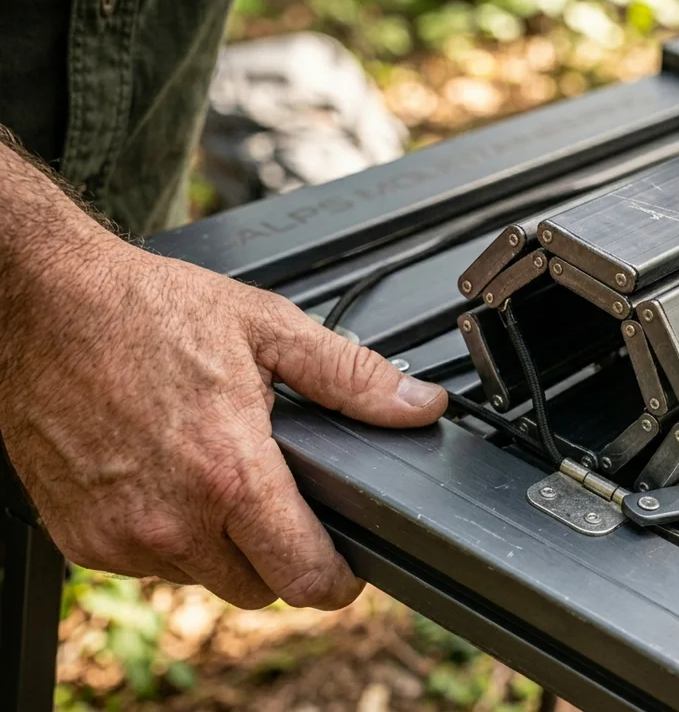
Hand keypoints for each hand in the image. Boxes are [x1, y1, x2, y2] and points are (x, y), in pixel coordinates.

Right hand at [0, 211, 447, 609]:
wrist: (42, 305)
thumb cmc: (145, 311)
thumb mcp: (268, 329)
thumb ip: (352, 378)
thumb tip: (421, 406)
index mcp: (230, 474)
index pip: (304, 577)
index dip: (338, 580)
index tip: (347, 567)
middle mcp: (173, 519)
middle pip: (259, 588)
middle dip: (281, 555)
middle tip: (280, 499)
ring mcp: (122, 537)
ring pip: (204, 579)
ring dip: (222, 546)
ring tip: (217, 475)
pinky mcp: (83, 541)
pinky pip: (149, 565)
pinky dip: (168, 537)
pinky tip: (168, 479)